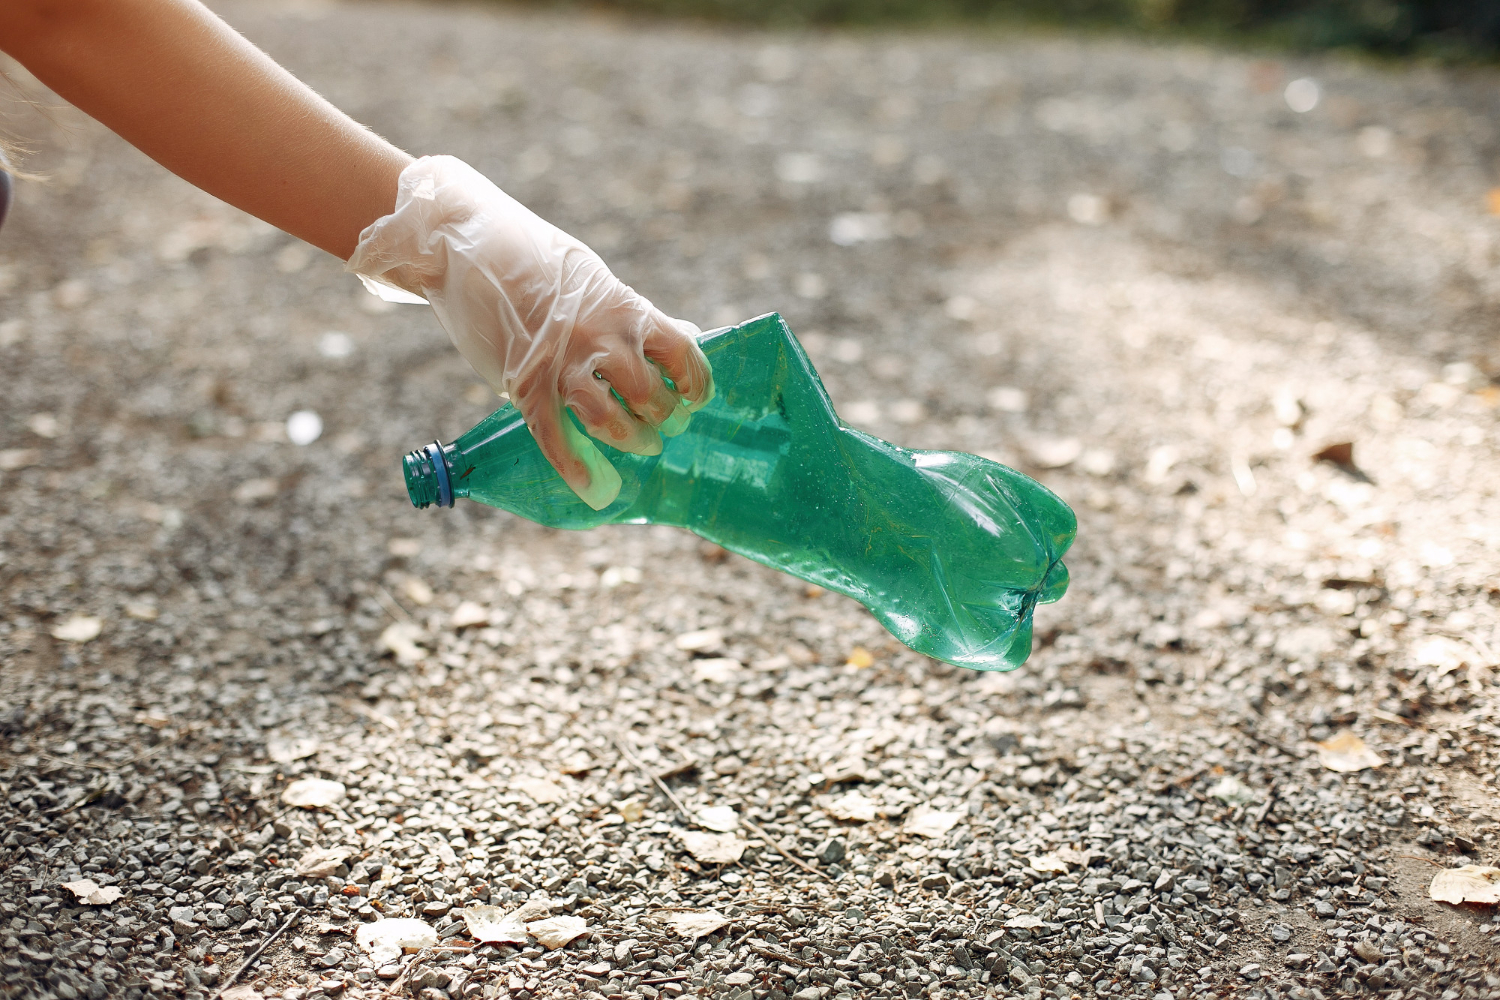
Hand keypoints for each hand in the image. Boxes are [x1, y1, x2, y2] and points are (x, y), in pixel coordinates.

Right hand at [348, 155, 713, 508]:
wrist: (464, 242)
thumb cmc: (536, 263)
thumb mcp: (596, 282)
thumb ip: (637, 317)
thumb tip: (689, 335)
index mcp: (625, 308)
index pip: (682, 353)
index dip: (695, 383)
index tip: (695, 399)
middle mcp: (601, 337)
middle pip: (650, 395)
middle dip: (661, 419)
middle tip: (659, 427)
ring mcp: (562, 363)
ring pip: (610, 420)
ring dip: (629, 440)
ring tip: (638, 443)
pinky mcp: (524, 382)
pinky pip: (556, 437)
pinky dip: (577, 469)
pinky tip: (595, 489)